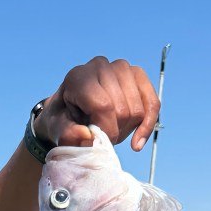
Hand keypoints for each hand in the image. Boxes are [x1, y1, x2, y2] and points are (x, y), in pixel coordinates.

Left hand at [35, 56, 159, 151]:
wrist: (69, 108)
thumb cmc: (63, 119)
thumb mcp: (57, 129)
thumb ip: (68, 134)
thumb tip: (87, 137)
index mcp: (78, 77)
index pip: (103, 105)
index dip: (106, 130)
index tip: (101, 144)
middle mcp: (100, 66)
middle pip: (122, 110)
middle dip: (115, 132)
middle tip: (101, 139)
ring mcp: (122, 67)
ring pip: (138, 109)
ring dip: (127, 130)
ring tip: (111, 132)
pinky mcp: (138, 74)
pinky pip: (153, 103)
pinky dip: (148, 125)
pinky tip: (137, 142)